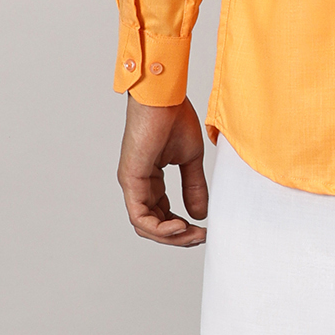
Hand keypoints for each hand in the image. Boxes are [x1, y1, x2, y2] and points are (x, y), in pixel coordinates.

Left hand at [117, 95, 209, 245]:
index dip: (182, 228)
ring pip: (145, 226)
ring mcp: (131, 183)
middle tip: (201, 236)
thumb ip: (194, 187)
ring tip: (193, 233)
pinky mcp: (130, 180)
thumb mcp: (191, 160)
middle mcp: (137, 184)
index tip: (204, 229)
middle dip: (178, 237)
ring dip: (171, 236)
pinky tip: (180, 225)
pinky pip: (140, 217)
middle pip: (153, 226)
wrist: (164, 97)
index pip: (160, 215)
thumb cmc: (174, 118)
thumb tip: (200, 214)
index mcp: (149, 179)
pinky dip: (159, 228)